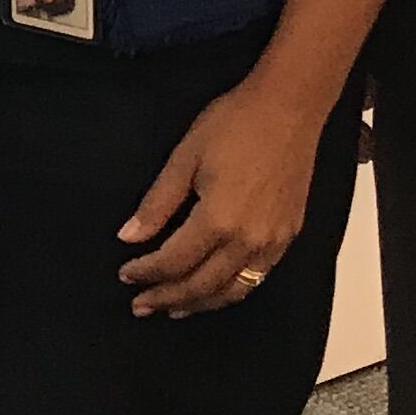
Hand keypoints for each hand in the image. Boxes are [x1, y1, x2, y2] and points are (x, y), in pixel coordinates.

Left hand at [117, 74, 324, 318]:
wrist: (289, 107)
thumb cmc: (235, 123)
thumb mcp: (185, 157)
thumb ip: (157, 203)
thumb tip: (129, 236)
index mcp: (218, 220)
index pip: (173, 262)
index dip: (146, 272)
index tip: (126, 275)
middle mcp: (248, 240)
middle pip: (201, 285)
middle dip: (167, 298)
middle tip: (140, 305)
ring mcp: (273, 241)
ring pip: (232, 290)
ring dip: (200, 303)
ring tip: (174, 308)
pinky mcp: (288, 235)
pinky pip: (257, 277)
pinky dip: (231, 290)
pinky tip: (216, 289)